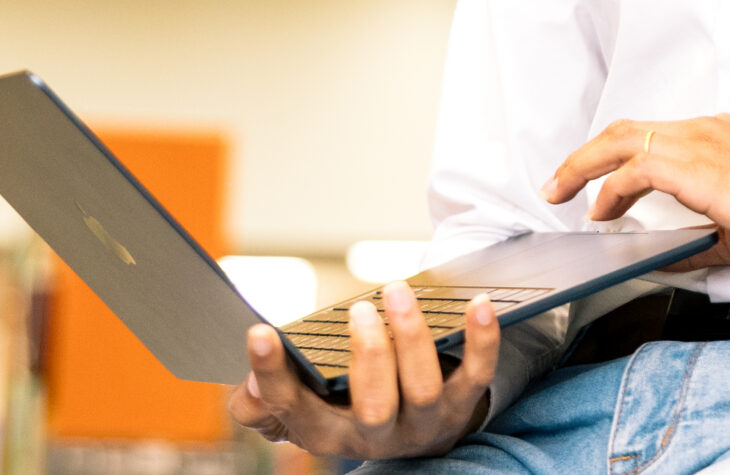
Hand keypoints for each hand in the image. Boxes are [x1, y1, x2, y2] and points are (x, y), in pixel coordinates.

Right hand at [224, 281, 497, 458]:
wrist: (408, 428)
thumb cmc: (341, 403)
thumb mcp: (298, 405)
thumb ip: (261, 398)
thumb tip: (248, 387)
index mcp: (324, 433)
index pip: (292, 409)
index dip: (271, 375)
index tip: (260, 332)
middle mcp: (375, 438)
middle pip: (373, 408)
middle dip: (368, 357)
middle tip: (356, 310)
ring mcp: (422, 425)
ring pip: (423, 390)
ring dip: (412, 338)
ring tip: (396, 292)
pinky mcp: (461, 406)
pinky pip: (477, 376)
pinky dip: (481, 340)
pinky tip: (478, 304)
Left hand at [543, 115, 729, 283]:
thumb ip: (701, 243)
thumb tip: (669, 256)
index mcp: (720, 139)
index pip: (653, 139)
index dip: (614, 159)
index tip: (594, 186)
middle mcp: (707, 131)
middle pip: (627, 131)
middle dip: (584, 157)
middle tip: (557, 185)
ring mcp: (702, 143)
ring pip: (622, 141)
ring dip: (585, 166)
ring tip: (561, 193)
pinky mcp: (698, 167)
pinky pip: (636, 169)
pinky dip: (611, 188)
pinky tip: (601, 212)